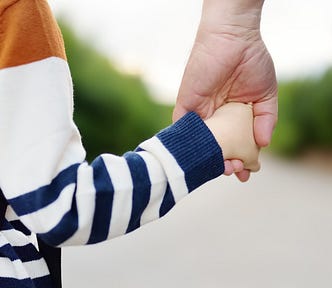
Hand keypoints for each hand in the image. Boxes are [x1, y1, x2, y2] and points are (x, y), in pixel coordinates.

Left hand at [173, 23, 276, 180]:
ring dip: (207, 158)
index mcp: (233, 118)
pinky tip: (197, 159)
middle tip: (233, 171)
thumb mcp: (266, 95)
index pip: (234, 145)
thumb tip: (264, 144)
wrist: (233, 39)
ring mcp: (200, 114)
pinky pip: (182, 129)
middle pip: (216, 148)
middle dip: (223, 163)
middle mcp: (215, 119)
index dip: (239, 160)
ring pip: (200, 144)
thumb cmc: (252, 63)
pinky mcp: (186, 106)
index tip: (245, 173)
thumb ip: (266, 119)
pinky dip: (188, 145)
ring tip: (221, 168)